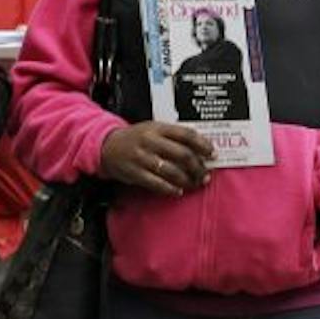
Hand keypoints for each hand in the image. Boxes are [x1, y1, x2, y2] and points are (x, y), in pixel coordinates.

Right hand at [99, 122, 214, 195]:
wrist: (107, 146)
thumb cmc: (135, 138)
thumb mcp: (153, 128)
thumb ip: (174, 136)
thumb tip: (199, 149)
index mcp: (157, 128)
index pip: (186, 134)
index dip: (202, 144)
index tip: (212, 153)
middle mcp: (150, 141)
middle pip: (182, 154)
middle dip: (198, 166)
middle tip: (205, 173)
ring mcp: (142, 158)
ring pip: (172, 171)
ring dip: (187, 179)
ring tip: (195, 183)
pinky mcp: (135, 173)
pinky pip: (157, 183)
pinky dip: (170, 189)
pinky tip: (178, 190)